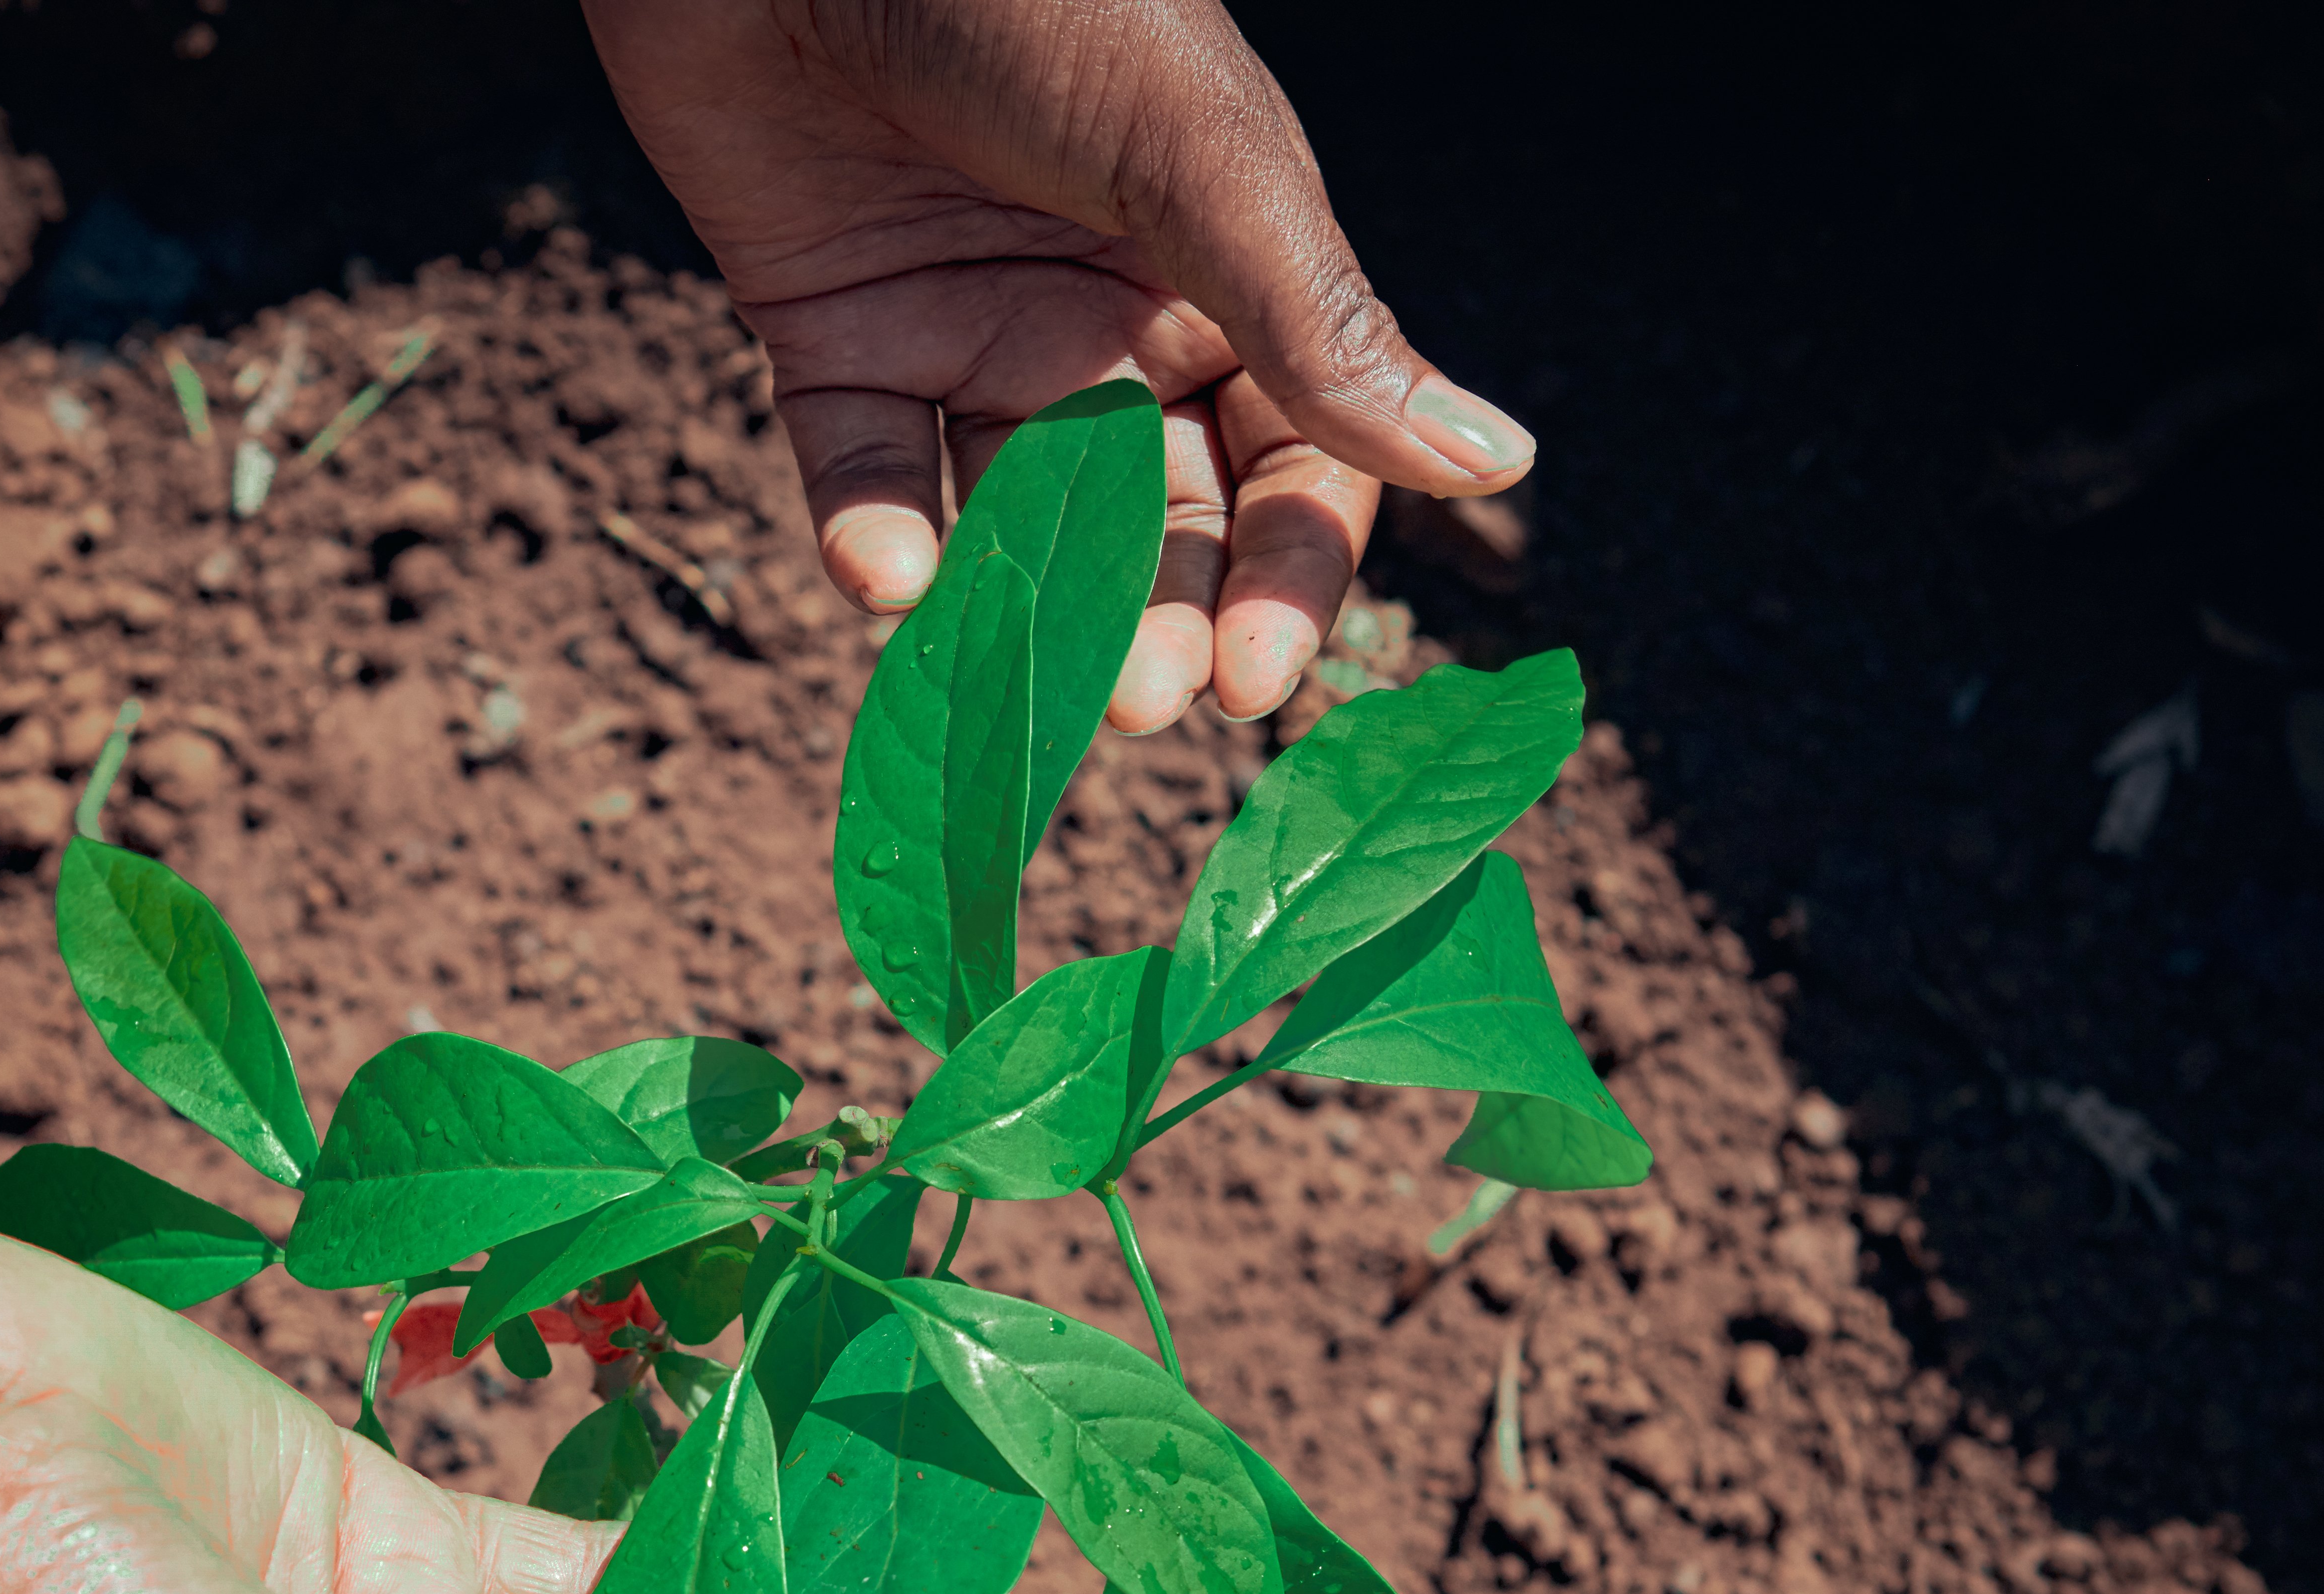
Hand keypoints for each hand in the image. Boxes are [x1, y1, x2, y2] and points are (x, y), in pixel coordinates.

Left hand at [585, 0, 1533, 730]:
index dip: (1281, 572)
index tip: (1257, 678)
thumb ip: (1323, 326)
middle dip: (1158, 618)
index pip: (1288, 458)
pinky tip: (892, 589)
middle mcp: (1101, 315)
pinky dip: (874, 543)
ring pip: (1012, 516)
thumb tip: (1494, 466)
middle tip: (1145, 703)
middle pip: (1155, 513)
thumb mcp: (1200, 160)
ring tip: (1036, 690)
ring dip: (1028, 610)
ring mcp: (964, 329)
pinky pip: (859, 472)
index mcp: (1222, 266)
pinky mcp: (829, 333)